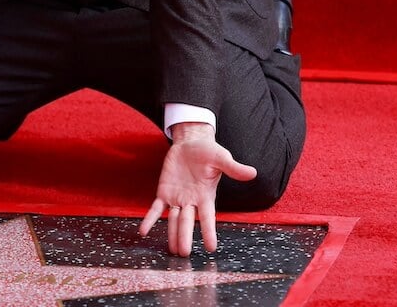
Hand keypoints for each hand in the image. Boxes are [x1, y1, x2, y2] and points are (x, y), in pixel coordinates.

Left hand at [137, 122, 256, 255]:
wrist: (190, 142)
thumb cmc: (208, 151)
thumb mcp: (221, 158)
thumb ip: (234, 168)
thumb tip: (253, 173)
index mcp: (206, 196)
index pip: (207, 217)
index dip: (208, 231)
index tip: (211, 247)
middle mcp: (191, 201)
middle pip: (187, 222)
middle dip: (185, 237)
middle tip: (184, 253)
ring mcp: (177, 198)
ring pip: (172, 220)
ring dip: (171, 234)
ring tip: (171, 250)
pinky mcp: (164, 192)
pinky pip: (156, 209)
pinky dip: (149, 219)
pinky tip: (143, 231)